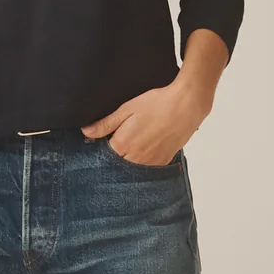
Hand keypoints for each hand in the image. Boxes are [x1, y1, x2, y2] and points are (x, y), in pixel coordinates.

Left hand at [80, 77, 209, 165]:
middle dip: (114, 157)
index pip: (102, 156)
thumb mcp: (127, 109)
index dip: (101, 149)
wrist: (186, 105)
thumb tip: (87, 132)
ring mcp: (150, 162)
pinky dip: (142, 162)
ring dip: (128, 161)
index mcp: (123, 144)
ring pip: (131, 169)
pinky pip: (147, 169)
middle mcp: (135, 158)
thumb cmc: (157, 104)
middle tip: (120, 141)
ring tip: (134, 144)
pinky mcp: (163, 162)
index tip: (103, 142)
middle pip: (116, 165)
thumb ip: (106, 124)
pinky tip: (145, 148)